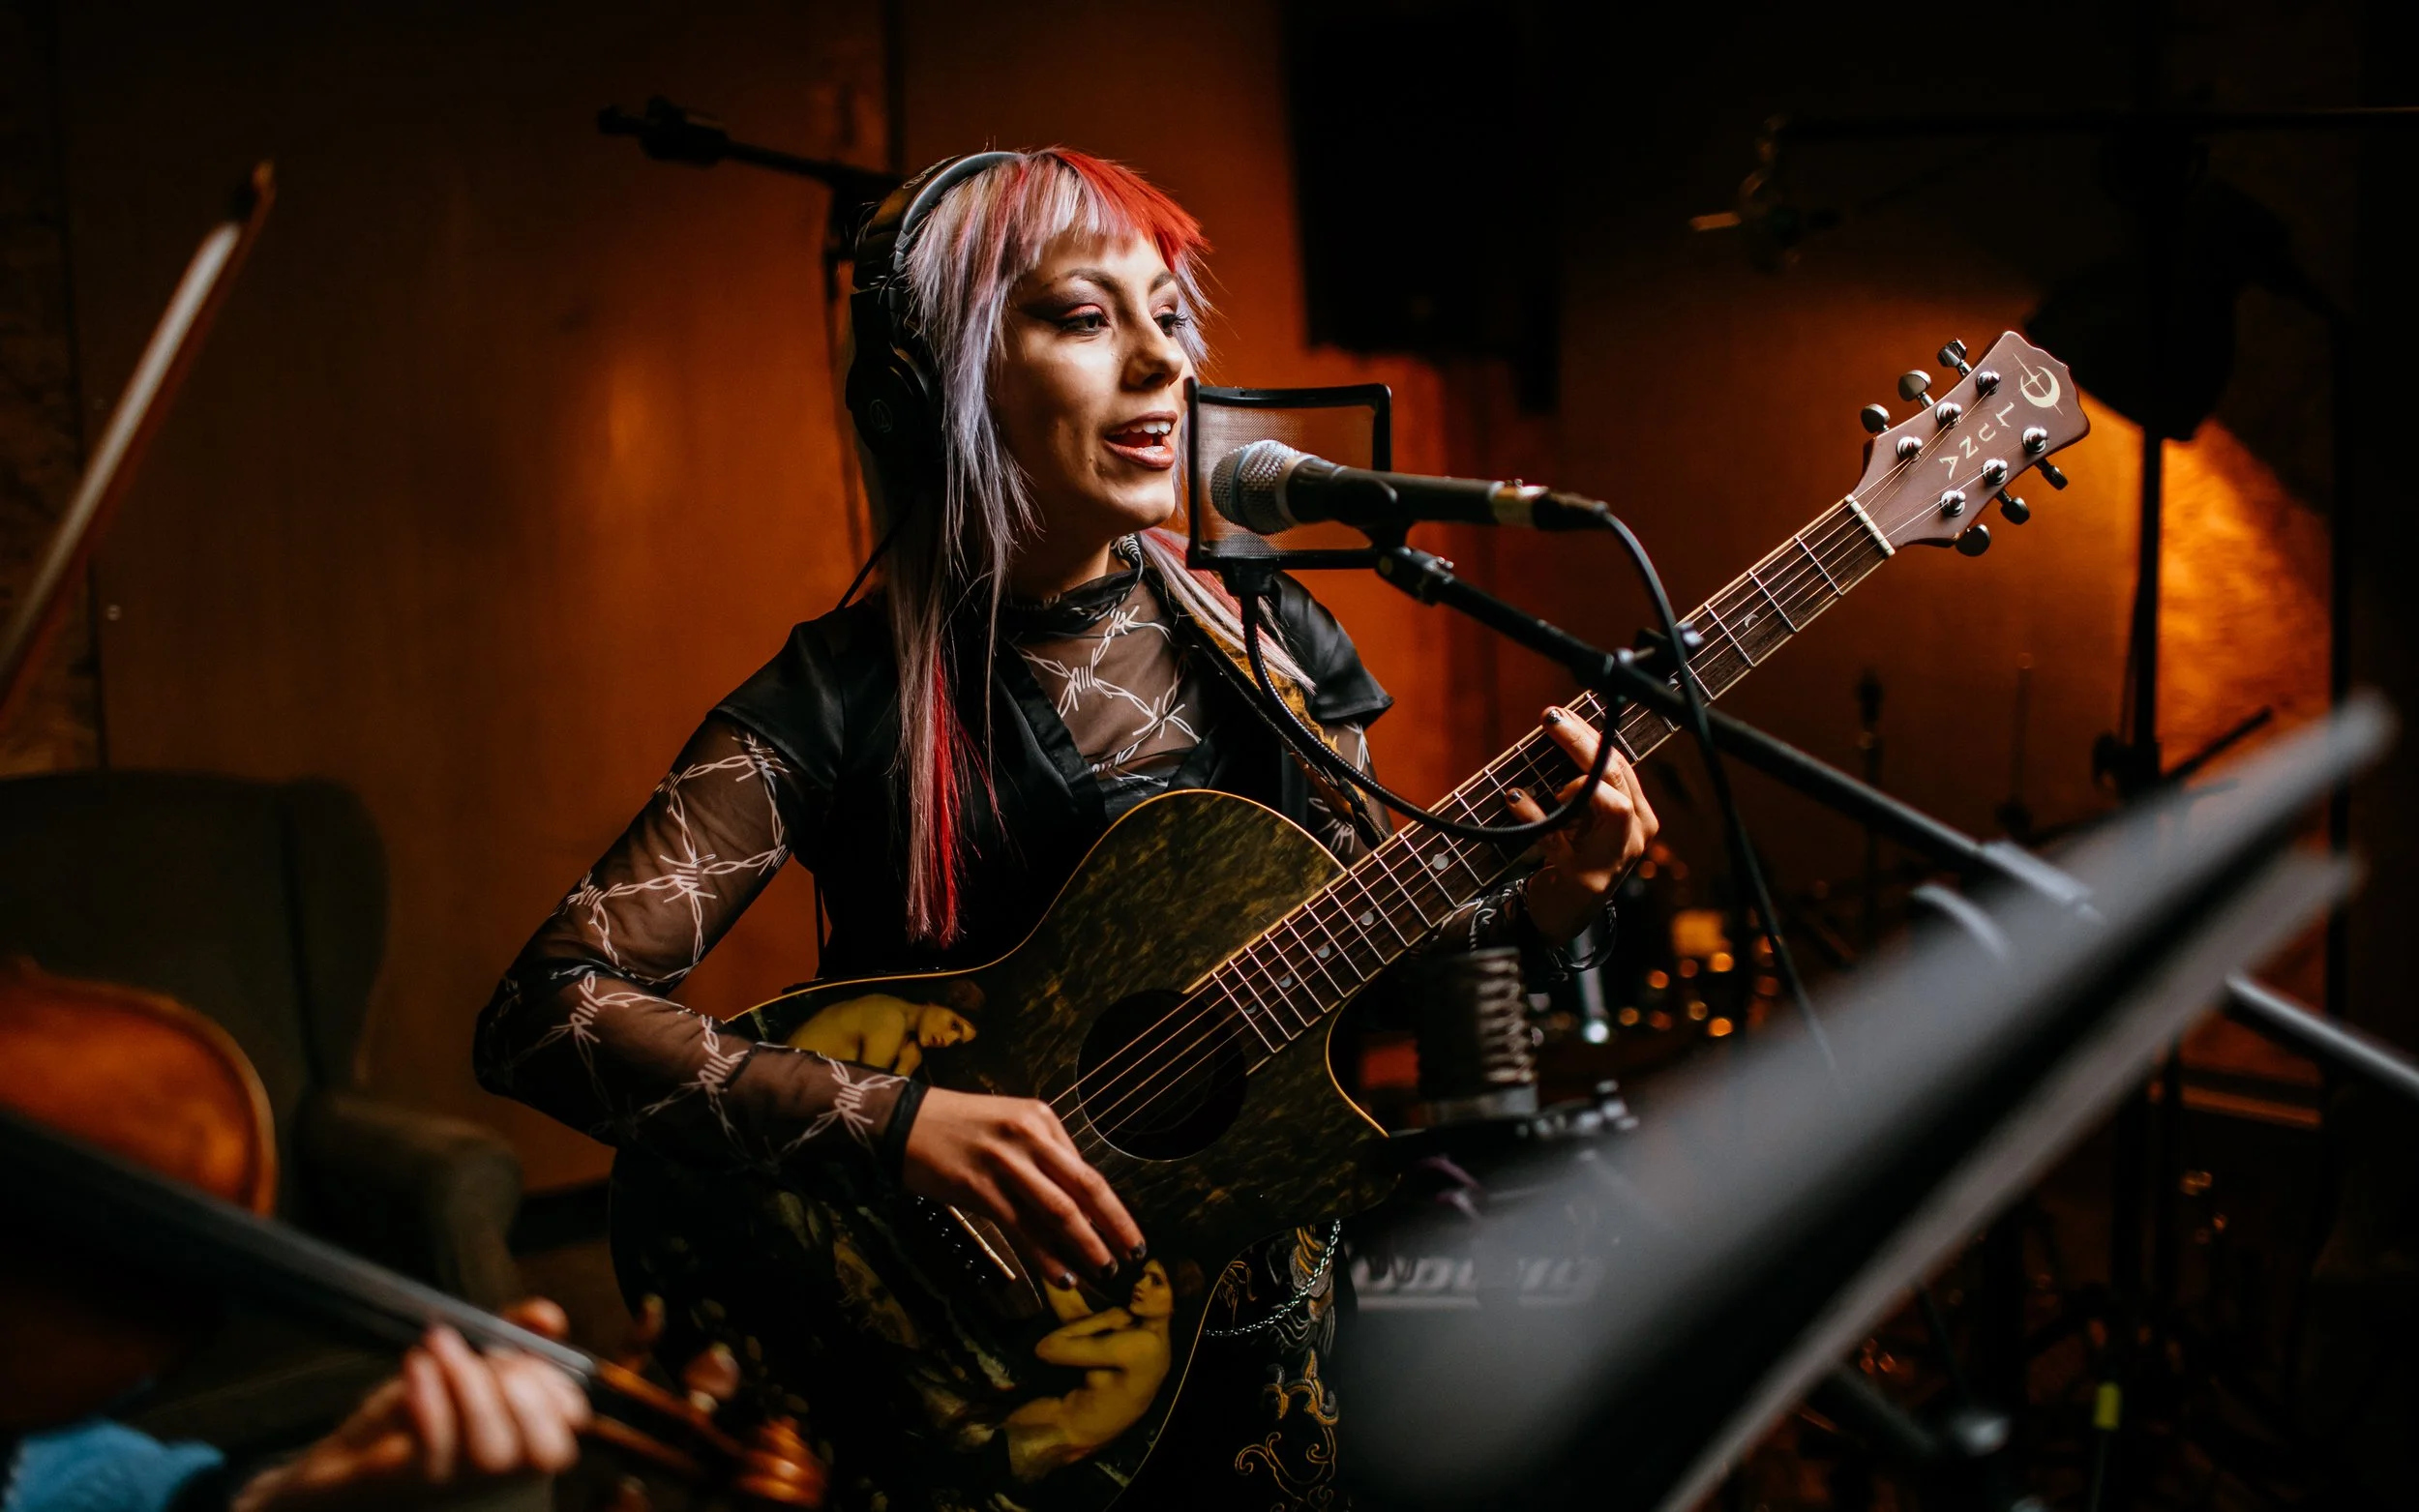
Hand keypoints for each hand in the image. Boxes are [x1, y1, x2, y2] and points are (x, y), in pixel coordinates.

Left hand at [232, 1300, 590, 1511]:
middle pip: (544, 1453)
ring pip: (492, 1453)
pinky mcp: (404, 1486)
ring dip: (472, 1385)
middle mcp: (489, 1482)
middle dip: (523, 1389)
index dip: (556, 1392)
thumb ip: (508, 1337)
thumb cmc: (400, 1425)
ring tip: (440, 1347)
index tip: (521, 1354)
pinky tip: (416, 1367)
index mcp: (511, 1451)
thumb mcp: (460, 1369)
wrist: (332, 1472)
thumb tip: (550, 1315)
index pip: (565, 1436)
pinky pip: (433, 1455)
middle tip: (487, 1355)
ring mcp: (450, 1489)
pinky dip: (431, 1399)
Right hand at [903, 1088, 1143, 1287]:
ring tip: (1105, 1270)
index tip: (1130, 1236)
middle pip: (1084, 1188)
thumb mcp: (1011, 1124)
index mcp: (1042, 1118)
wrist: (903, 1122)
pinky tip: (1062, 1275)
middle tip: (1134, 1257)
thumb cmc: (960, 1127)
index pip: (1086, 1170)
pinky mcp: (978, 1188)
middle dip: (1114, 1226)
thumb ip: (1045, 1156)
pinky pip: (1022, 1227)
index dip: (1113, 1209)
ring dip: (1086, 1245)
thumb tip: (1078, 1205)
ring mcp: (1004, 1162)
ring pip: (1058, 1210)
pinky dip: (1045, 1255)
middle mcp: (1029, 1136)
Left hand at [1505, 704, 1659, 941]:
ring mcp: (1614, 857)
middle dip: (1584, 743)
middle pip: (1617, 777)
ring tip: (1550, 781)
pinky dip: (1535, 814)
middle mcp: (1635, 835)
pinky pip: (1559, 837)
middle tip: (1551, 718)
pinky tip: (1515, 798)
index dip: (1592, 735)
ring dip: (1577, 784)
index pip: (1620, 764)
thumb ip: (1581, 784)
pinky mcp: (1583, 876)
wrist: (1562, 915)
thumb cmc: (1571, 857)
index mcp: (1638, 815)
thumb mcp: (1582, 818)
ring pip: (1611, 805)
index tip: (1563, 712)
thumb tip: (1558, 729)